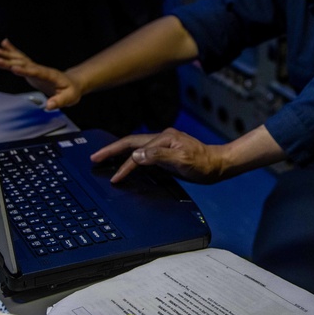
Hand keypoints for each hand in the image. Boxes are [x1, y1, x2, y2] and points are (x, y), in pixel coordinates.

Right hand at [0, 38, 81, 109]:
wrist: (72, 83)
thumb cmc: (71, 91)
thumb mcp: (69, 98)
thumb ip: (59, 101)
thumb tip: (49, 106)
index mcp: (50, 75)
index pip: (36, 72)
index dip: (26, 70)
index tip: (14, 68)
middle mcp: (41, 70)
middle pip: (24, 64)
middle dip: (10, 61)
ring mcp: (36, 68)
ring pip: (20, 60)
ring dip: (8, 55)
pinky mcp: (31, 70)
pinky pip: (21, 59)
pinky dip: (12, 52)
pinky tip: (4, 45)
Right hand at [90, 128, 226, 183]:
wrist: (218, 165)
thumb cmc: (203, 163)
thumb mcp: (181, 160)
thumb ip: (158, 156)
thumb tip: (136, 155)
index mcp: (163, 138)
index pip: (136, 149)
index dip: (123, 164)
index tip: (113, 176)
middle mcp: (162, 138)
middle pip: (130, 142)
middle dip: (112, 150)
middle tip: (95, 157)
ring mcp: (164, 144)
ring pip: (136, 147)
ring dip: (120, 153)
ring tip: (105, 159)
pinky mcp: (166, 152)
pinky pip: (144, 153)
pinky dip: (132, 158)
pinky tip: (128, 162)